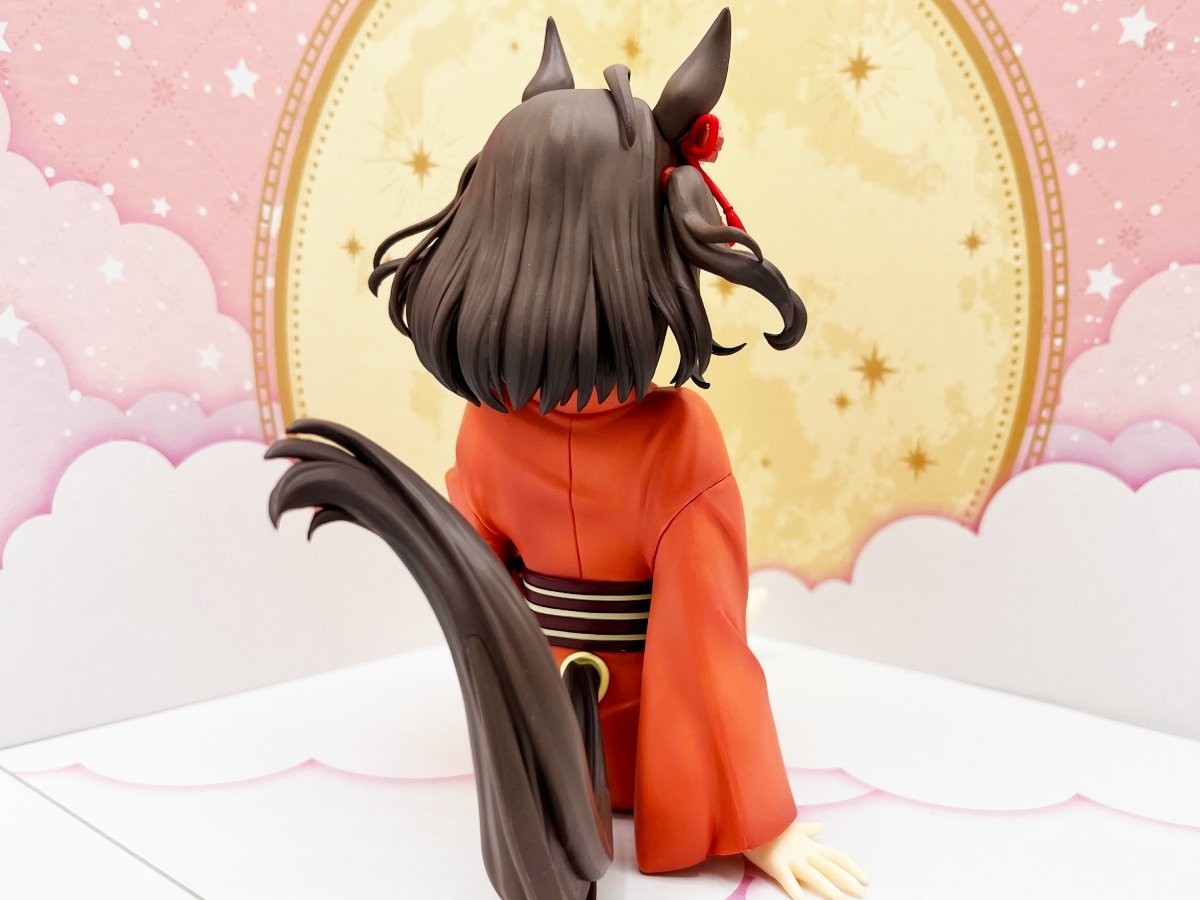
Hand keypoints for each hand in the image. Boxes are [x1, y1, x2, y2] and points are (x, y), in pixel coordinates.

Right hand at [744, 821, 868, 899]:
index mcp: (810, 845)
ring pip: (815, 877)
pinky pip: (788, 881)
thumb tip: (821, 827)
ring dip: (830, 890)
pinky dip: (796, 892)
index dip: (852, 867)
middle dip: (847, 881)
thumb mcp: (794, 826)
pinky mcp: (776, 866)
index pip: (837, 856)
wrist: (751, 821)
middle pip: (830, 868)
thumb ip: (809, 830)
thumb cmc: (772, 825)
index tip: (865, 878)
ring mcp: (791, 860)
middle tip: (862, 893)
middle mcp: (804, 853)